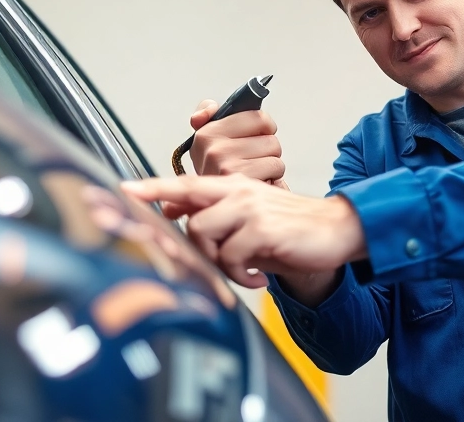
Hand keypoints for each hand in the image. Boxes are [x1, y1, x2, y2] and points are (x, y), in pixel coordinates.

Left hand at [120, 175, 366, 287]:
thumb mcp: (254, 226)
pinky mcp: (262, 228)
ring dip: (218, 262)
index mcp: (234, 188)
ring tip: (242, 273)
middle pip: (189, 209)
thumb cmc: (294, 231)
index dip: (155, 187)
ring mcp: (249, 207)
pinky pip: (230, 256)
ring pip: (204, 234)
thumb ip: (223, 228)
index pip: (186, 183)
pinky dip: (239, 275)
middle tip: (208, 265)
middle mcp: (238, 191)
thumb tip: (190, 240)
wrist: (338, 230)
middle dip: (189, 243)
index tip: (125, 189)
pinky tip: (257, 279)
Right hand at [188, 99, 287, 187]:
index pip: (257, 116)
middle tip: (253, 159)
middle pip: (268, 132)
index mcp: (204, 134)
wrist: (226, 211)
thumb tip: (206, 111)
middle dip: (267, 146)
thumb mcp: (213, 140)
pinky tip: (259, 182)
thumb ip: (208, 114)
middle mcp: (210, 148)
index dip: (262, 127)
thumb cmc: (226, 172)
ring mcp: (223, 162)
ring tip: (255, 172)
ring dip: (271, 162)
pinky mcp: (240, 178)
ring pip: (274, 148)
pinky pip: (275, 165)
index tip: (253, 137)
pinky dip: (274, 176)